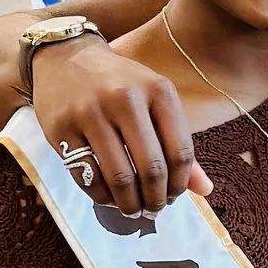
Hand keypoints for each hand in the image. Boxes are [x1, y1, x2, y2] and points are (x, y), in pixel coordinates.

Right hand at [28, 38, 209, 212]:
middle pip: (151, 169)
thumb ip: (178, 143)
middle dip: (155, 200)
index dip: (180, 185)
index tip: (174, 197)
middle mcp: (125, 99)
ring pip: (119, 178)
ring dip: (129, 204)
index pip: (180, 152)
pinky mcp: (61, 129)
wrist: (65, 57)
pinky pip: (88, 177)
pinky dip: (102, 197)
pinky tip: (109, 197)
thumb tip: (205, 190)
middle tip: (153, 210)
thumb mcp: (155, 101)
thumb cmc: (119, 84)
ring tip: (132, 209)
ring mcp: (90, 113)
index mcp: (158, 91)